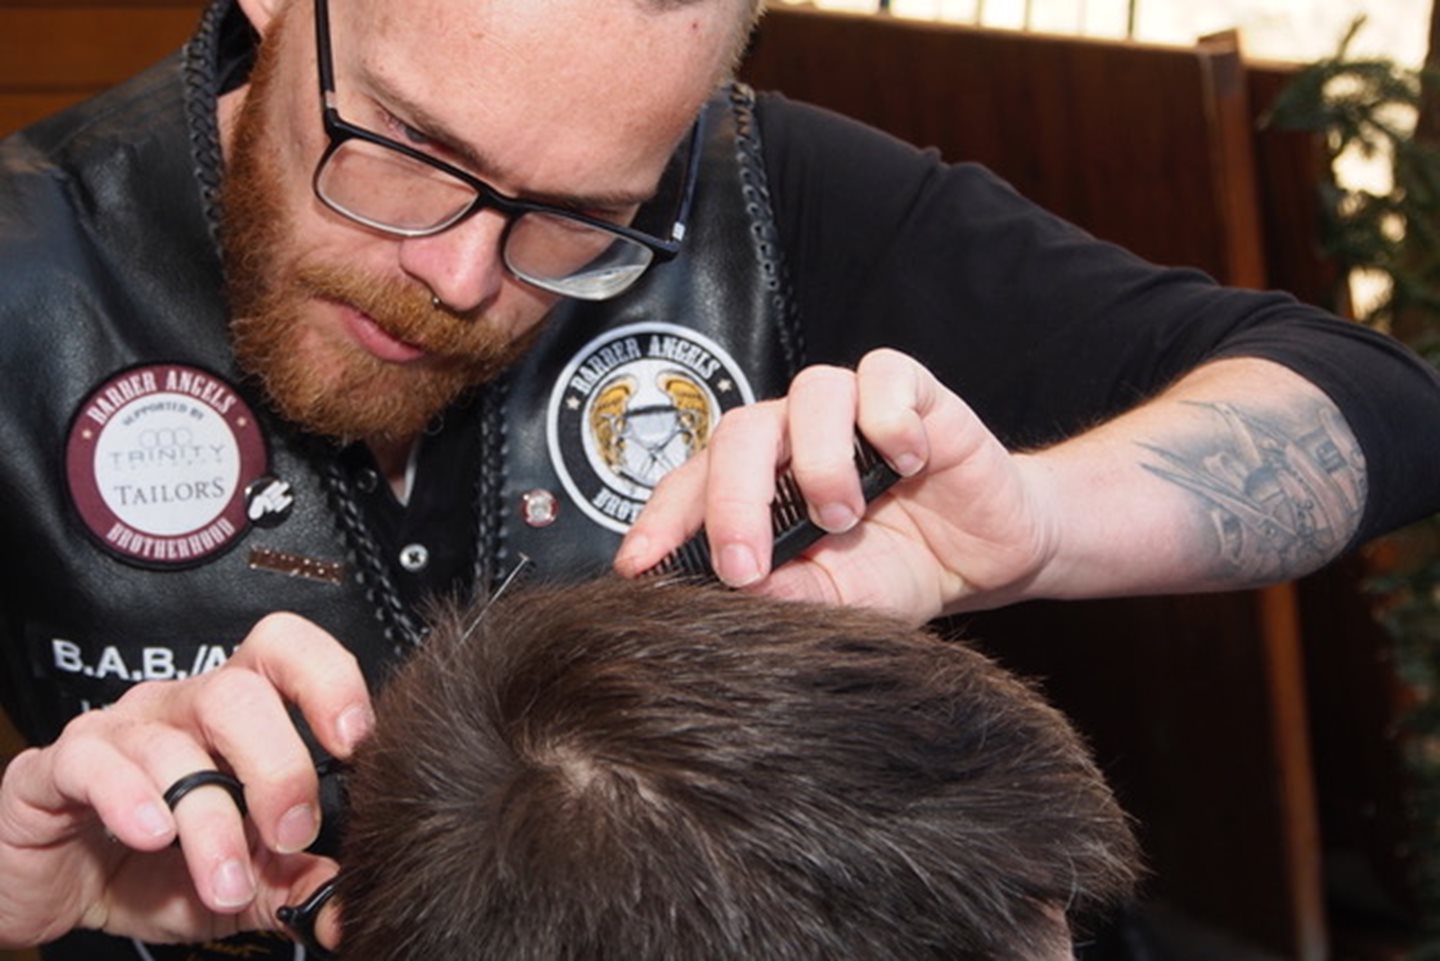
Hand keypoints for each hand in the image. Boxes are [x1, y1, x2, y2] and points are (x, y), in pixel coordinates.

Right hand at [0, 614, 370, 948]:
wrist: (61, 888)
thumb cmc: (159, 864)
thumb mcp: (244, 880)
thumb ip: (296, 881)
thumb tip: (350, 905)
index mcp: (235, 711)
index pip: (284, 650)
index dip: (327, 678)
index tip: (357, 740)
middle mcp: (178, 707)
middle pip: (238, 692)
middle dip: (278, 765)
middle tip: (292, 832)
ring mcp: (116, 730)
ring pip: (173, 746)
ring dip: (210, 821)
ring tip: (226, 881)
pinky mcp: (54, 768)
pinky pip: (94, 763)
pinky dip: (129, 799)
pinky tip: (153, 836)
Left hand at [615, 348, 1058, 621]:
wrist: (984, 556)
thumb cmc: (899, 569)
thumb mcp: (839, 600)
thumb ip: (788, 592)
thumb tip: (736, 589)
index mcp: (758, 484)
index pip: (693, 485)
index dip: (662, 520)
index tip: (639, 568)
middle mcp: (794, 437)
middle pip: (740, 433)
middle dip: (732, 500)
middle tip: (744, 564)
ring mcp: (851, 409)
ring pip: (809, 394)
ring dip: (818, 460)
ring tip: (843, 516)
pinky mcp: (912, 393)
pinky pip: (885, 376)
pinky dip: (889, 418)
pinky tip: (908, 462)